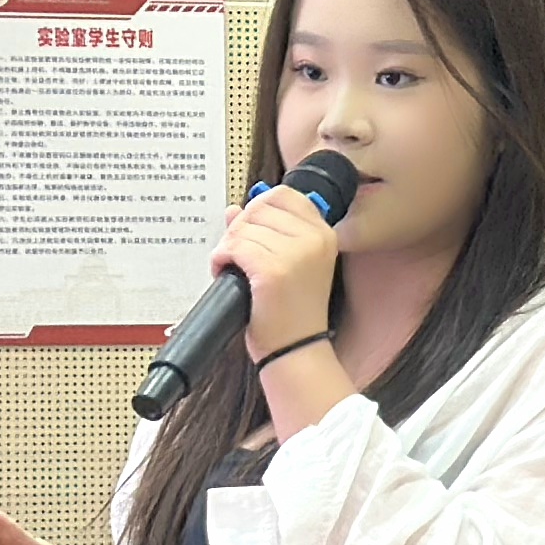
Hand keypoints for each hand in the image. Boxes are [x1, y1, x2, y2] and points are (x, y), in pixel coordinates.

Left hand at [216, 178, 343, 358]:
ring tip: (233, 267)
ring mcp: (295, 253)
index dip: (258, 208)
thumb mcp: (291, 265)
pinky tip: (225, 272)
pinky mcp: (272, 270)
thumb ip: (266, 232)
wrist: (296, 349)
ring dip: (227, 246)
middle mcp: (314, 239)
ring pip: (242, 228)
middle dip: (239, 229)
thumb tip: (234, 210)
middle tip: (237, 253)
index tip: (251, 229)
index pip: (283, 195)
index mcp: (323, 234)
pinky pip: (233, 247)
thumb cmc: (293, 313)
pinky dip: (220, 259)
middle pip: (258, 208)